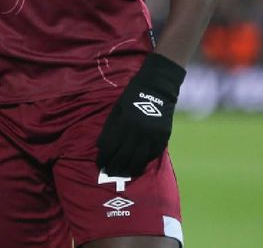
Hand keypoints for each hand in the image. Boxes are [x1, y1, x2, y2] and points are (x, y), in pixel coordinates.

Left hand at [96, 52, 186, 177]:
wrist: (156, 88)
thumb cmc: (131, 98)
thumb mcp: (116, 110)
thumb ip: (109, 128)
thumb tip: (100, 147)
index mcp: (123, 123)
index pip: (110, 147)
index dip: (104, 158)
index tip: (100, 164)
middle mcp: (137, 131)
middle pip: (124, 156)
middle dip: (114, 167)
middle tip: (109, 173)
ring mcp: (152, 135)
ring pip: (139, 159)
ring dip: (129, 169)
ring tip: (122, 174)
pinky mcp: (163, 137)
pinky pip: (153, 154)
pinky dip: (144, 162)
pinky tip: (138, 167)